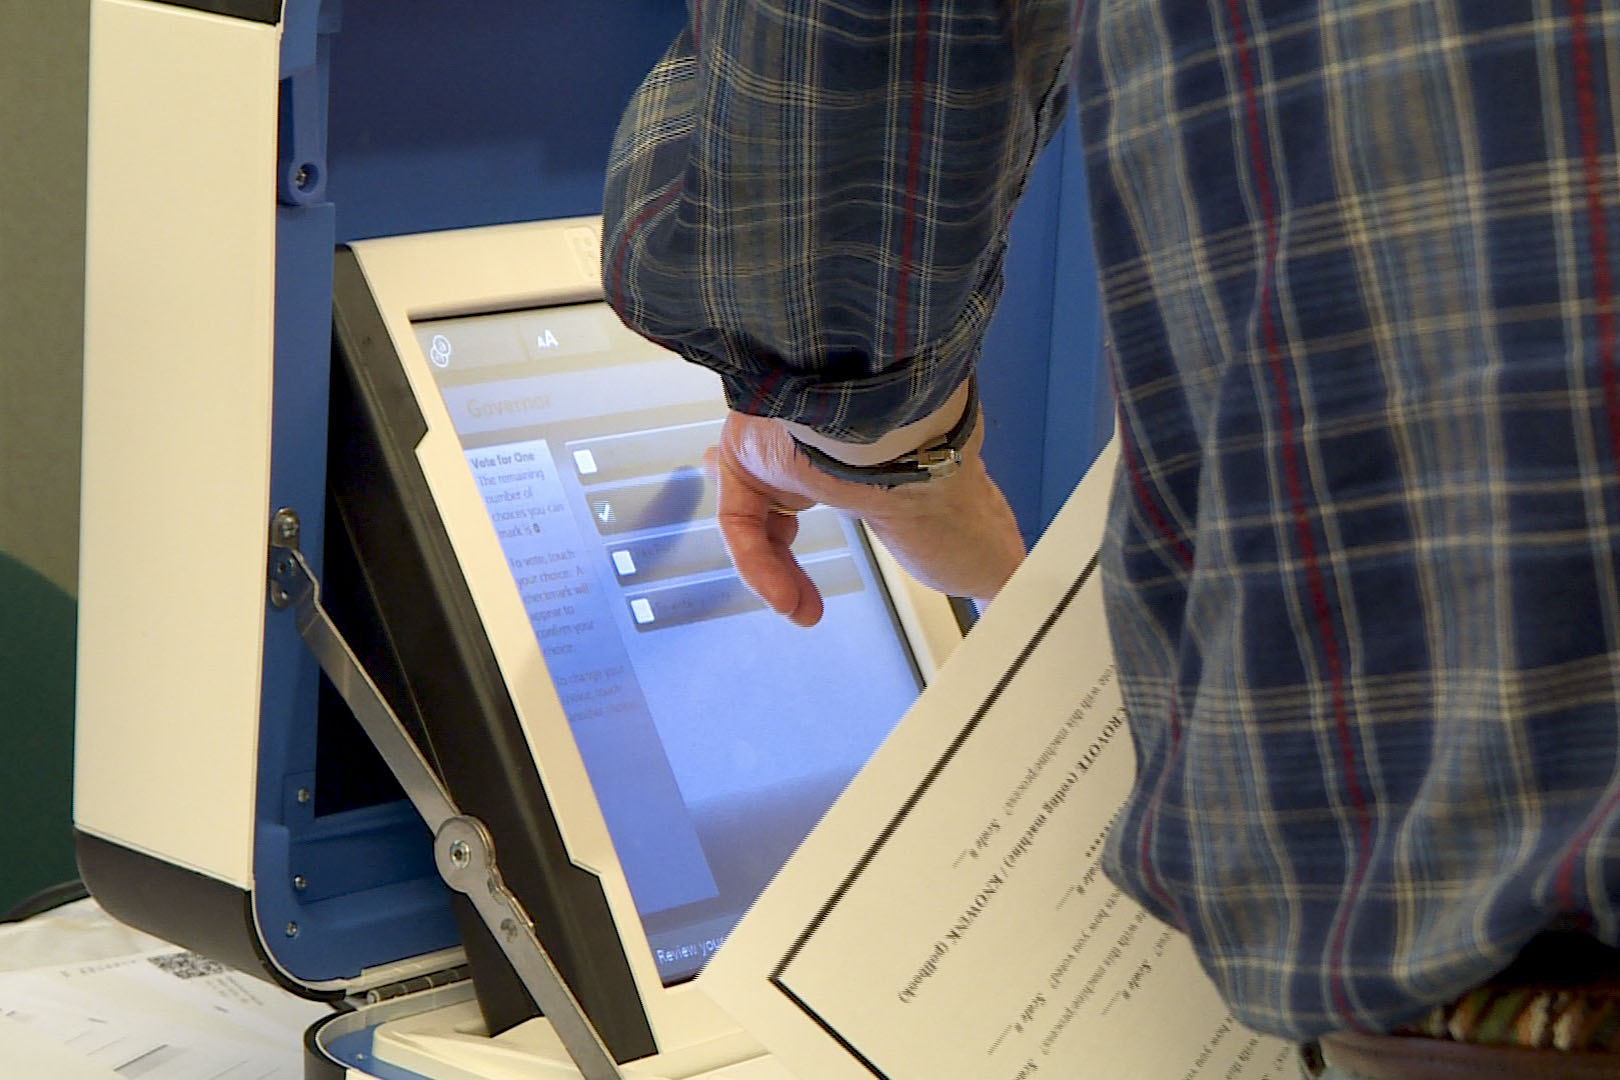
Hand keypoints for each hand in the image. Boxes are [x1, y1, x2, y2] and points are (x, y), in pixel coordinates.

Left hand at [708, 403, 1025, 626]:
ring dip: (775, 570)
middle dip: (792, 557)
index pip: (862, 487)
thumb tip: (1026, 627)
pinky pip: (738, 516)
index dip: (858, 528)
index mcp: (889, 462)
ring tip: (800, 612)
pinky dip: (757, 565)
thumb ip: (1005, 590)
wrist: (913, 459)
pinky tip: (785, 602)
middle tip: (808, 608)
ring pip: (761, 507)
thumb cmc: (954, 501)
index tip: (851, 576)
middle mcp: (836, 444)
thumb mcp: (995, 563)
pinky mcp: (753, 451)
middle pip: (799, 489)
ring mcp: (791, 442)